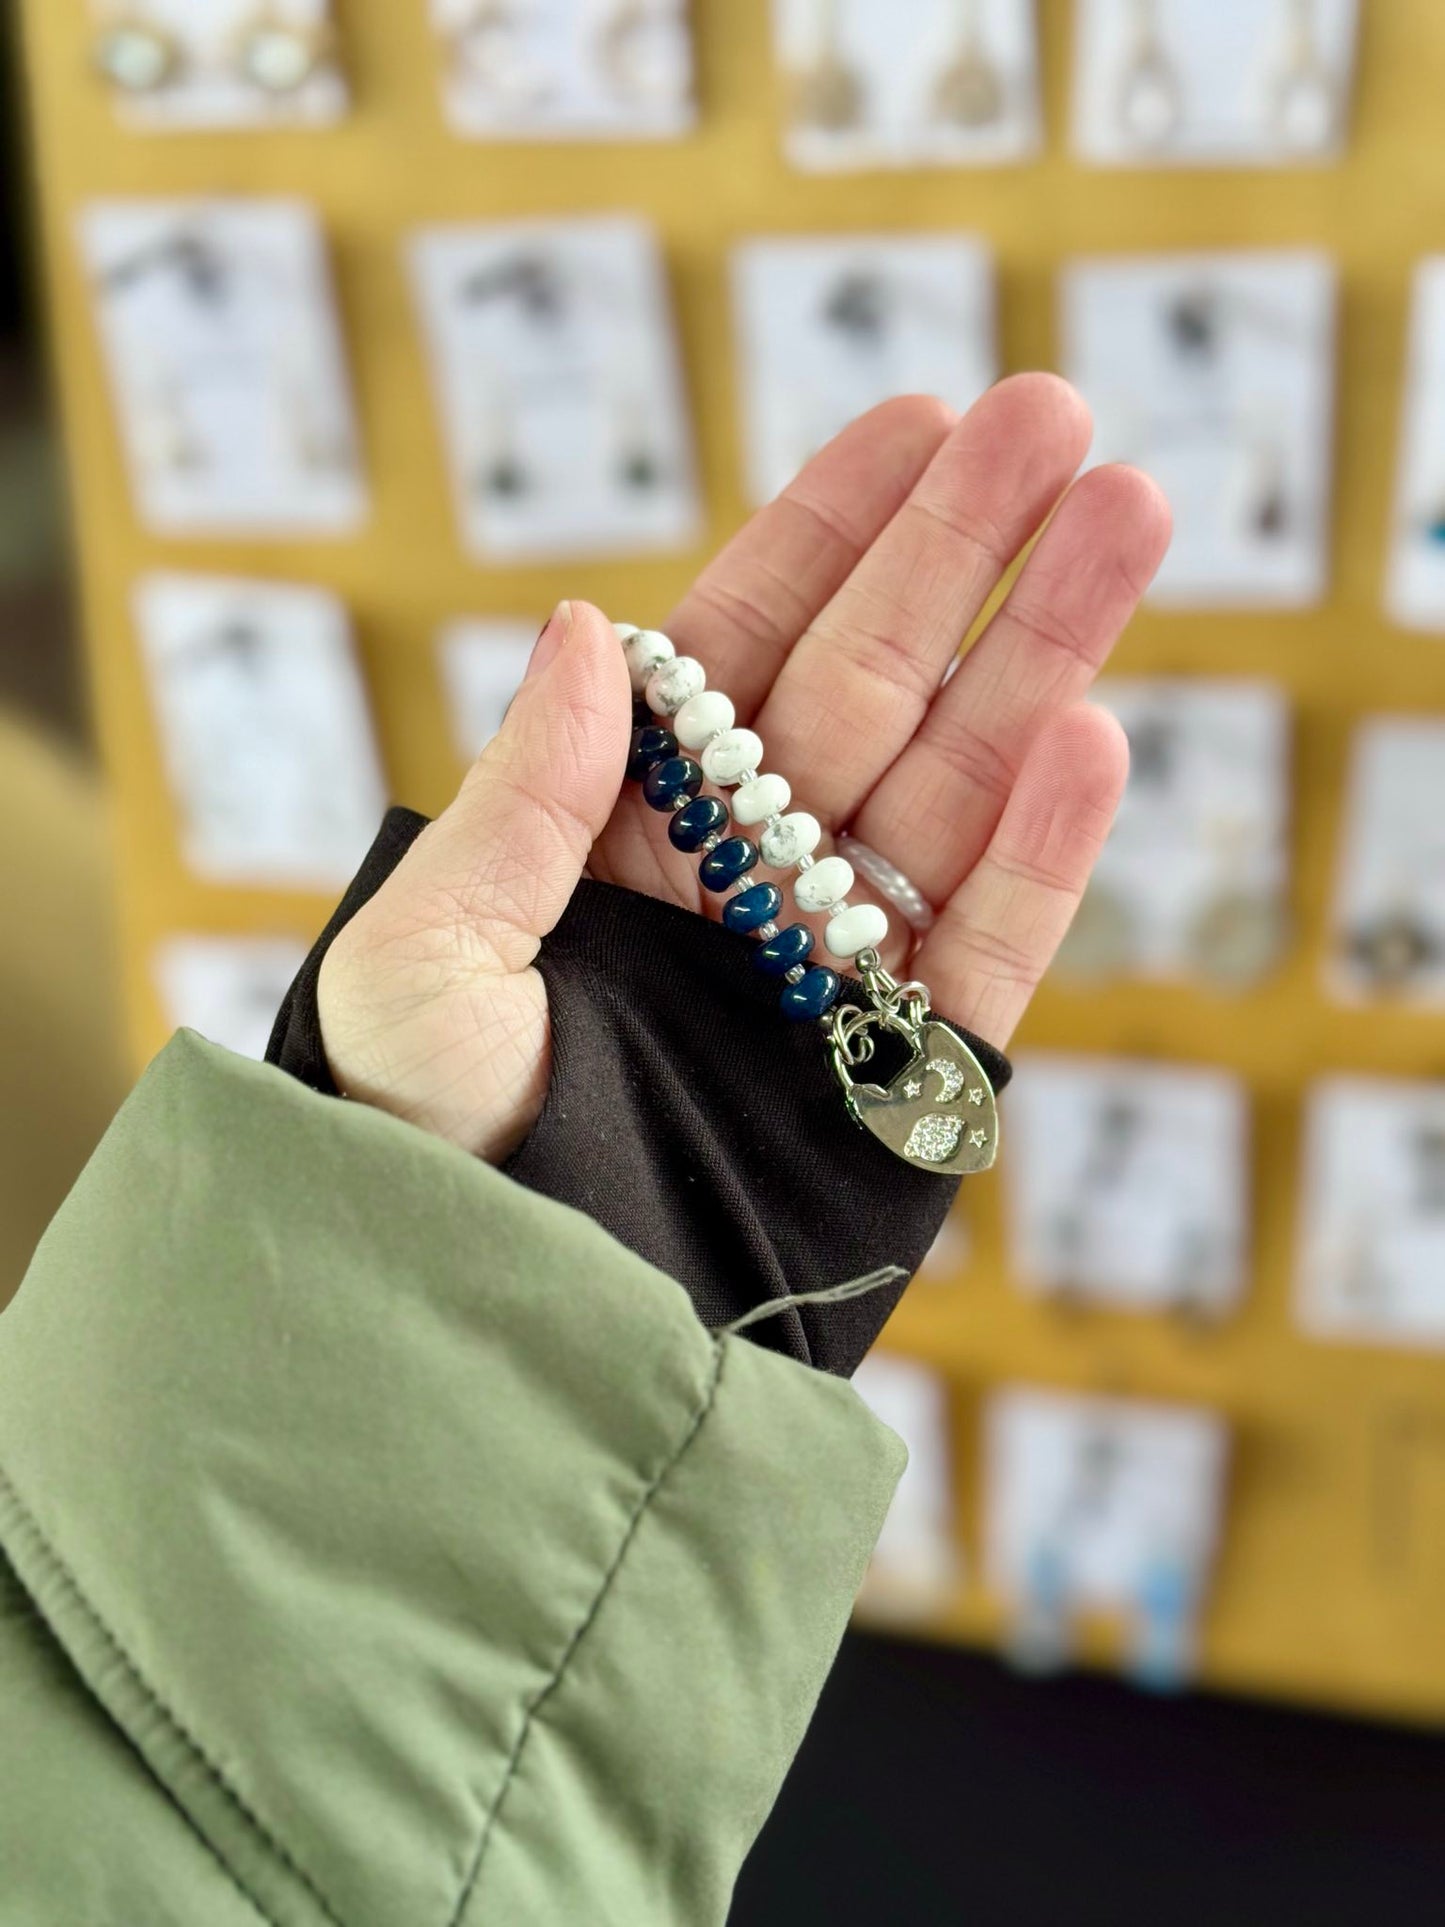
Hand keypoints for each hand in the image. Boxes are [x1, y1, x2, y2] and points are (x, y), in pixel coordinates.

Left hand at [319, 376, 1169, 1162]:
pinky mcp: (904, 1080)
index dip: (830, 531)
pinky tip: (1091, 735)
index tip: (913, 420)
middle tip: (1063, 417)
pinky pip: (986, 953)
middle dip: (968, 554)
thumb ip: (523, 799)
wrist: (489, 1347)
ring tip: (1129, 524)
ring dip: (1045, 661)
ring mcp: (836, 974)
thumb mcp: (425, 959)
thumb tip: (586, 624)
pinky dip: (1042, 856)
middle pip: (877, 690)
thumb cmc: (420, 1149)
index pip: (741, 648)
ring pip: (959, 794)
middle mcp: (746, 884)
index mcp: (627, 830)